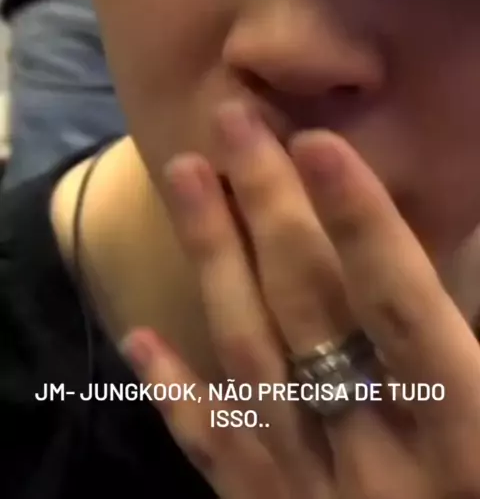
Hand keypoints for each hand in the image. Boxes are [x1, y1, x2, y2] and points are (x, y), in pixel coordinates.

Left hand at [123, 102, 479, 497]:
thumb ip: (474, 352)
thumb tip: (440, 279)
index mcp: (466, 440)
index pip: (404, 311)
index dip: (361, 224)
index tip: (317, 144)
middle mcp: (380, 465)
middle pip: (314, 313)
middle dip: (270, 210)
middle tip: (233, 125)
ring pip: (252, 362)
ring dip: (213, 263)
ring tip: (185, 178)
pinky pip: (220, 460)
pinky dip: (178, 399)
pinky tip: (140, 340)